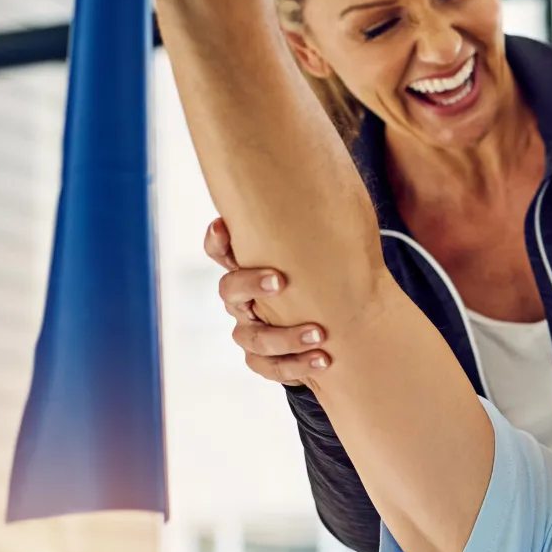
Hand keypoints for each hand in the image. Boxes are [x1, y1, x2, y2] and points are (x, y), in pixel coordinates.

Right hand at [204, 217, 330, 384]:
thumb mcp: (315, 255)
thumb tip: (333, 185)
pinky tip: (323, 359)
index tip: (224, 226)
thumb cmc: (318, 280)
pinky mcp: (262, 360)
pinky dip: (296, 365)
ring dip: (285, 336)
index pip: (221, 252)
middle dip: (251, 284)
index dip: (218, 241)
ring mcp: (249, 331)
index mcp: (247, 270)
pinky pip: (270, 366)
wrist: (330, 327)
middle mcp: (241, 301)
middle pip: (229, 292)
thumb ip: (313, 231)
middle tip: (280, 281)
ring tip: (319, 334)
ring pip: (252, 337)